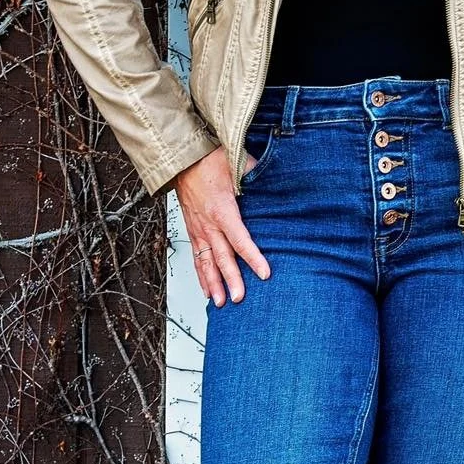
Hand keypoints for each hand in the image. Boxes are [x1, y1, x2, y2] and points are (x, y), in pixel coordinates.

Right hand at [169, 145, 271, 306]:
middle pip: (222, 257)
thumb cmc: (210, 161)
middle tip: (240, 298)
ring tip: (220, 303)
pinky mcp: (192, 231)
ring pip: (206, 262)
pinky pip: (196, 258)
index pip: (240, 239)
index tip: (265, 273)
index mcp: (223, 210)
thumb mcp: (238, 164)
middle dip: (231, 280)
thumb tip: (280, 181)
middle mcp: (209, 224)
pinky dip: (200, 276)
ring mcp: (198, 230)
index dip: (253, 257)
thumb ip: (258, 176)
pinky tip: (206, 290)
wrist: (183, 160)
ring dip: (213, 284)